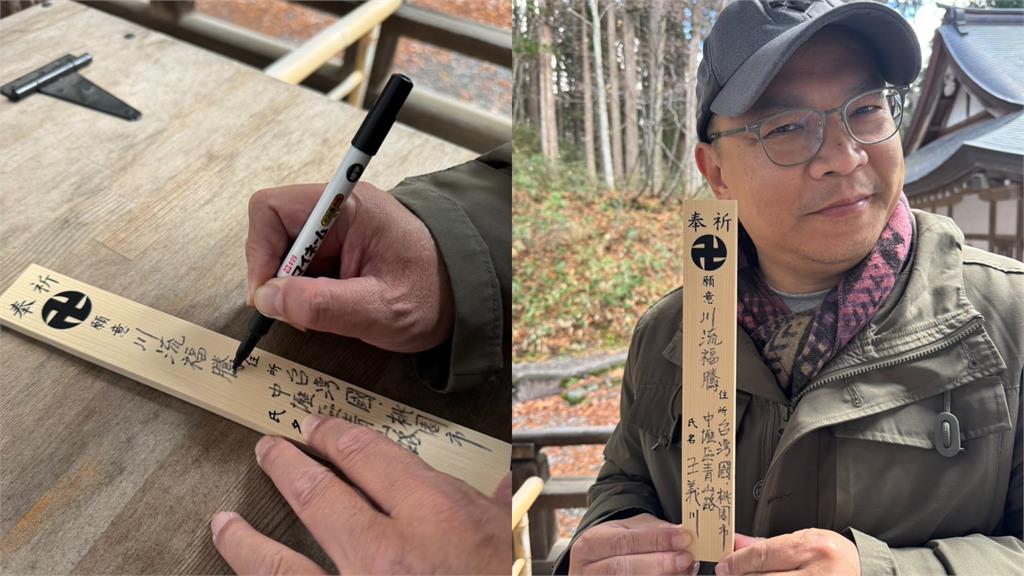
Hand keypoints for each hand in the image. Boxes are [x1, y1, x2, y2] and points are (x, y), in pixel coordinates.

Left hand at [210, 414, 509, 573]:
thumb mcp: (510, 545)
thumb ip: (495, 508)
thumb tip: (500, 479)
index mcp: (436, 520)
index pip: (370, 458)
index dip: (336, 436)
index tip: (318, 429)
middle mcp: (385, 556)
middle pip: (318, 496)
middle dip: (287, 466)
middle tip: (269, 452)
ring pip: (278, 566)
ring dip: (245, 540)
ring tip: (224, 523)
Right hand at [245, 182, 453, 352]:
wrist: (467, 300)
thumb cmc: (435, 297)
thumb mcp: (380, 309)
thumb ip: (323, 305)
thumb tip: (267, 299)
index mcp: (349, 207)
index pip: (272, 209)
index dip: (259, 250)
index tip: (269, 294)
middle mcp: (339, 211)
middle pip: (274, 232)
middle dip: (277, 276)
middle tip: (298, 313)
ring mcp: (338, 232)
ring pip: (286, 254)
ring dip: (292, 289)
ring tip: (322, 316)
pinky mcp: (341, 252)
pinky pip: (304, 268)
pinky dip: (305, 293)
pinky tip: (331, 311)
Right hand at [568, 513, 696, 574]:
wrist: (598, 564)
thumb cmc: (617, 544)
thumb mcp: (627, 530)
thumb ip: (652, 530)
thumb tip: (680, 532)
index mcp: (590, 544)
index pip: (622, 541)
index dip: (654, 540)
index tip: (682, 537)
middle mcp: (588, 570)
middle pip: (622, 569)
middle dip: (658, 563)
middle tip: (685, 557)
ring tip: (685, 569)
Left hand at [716, 529, 859, 575]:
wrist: (863, 571)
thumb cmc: (833, 555)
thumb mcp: (803, 539)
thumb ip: (768, 544)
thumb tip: (736, 545)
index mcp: (811, 549)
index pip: (763, 555)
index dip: (737, 562)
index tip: (724, 565)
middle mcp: (816, 573)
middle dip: (741, 575)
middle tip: (729, 574)